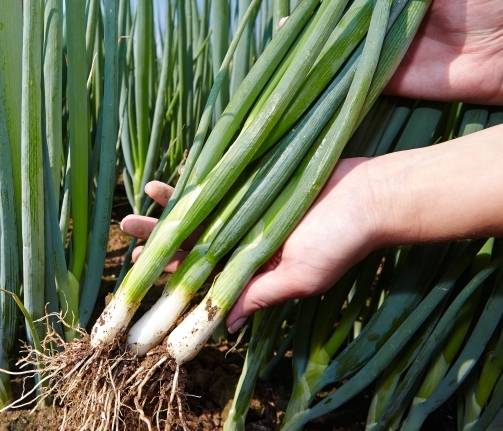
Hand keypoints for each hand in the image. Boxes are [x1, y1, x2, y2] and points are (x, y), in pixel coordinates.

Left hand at [121, 158, 384, 333]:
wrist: (373, 193)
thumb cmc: (342, 241)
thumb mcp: (300, 276)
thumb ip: (260, 295)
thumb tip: (225, 326)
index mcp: (255, 268)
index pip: (204, 278)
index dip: (172, 277)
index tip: (141, 275)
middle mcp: (247, 239)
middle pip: (195, 242)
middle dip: (162, 239)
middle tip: (129, 231)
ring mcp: (251, 208)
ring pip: (202, 210)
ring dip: (172, 207)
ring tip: (141, 198)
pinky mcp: (258, 180)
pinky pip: (221, 180)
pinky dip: (198, 179)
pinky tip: (175, 176)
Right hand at [295, 0, 502, 107]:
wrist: (499, 61)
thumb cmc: (484, 13)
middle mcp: (378, 19)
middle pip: (336, 6)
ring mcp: (375, 48)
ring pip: (334, 38)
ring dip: (310, 32)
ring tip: (290, 23)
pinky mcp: (379, 76)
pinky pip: (348, 72)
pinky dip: (324, 68)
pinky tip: (303, 60)